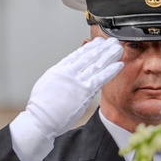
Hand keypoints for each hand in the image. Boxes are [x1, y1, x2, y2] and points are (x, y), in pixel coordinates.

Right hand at [10, 37, 123, 160]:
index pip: (77, 55)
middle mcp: (68, 72)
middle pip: (89, 56)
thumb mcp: (47, 85)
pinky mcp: (84, 91)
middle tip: (112, 41)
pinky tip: (119, 64)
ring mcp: (77, 81)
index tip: (98, 42)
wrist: (41, 119)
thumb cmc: (42, 107)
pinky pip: (100, 78)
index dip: (89, 47)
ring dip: (109, 56)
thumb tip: (65, 74)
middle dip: (102, 48)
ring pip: (96, 65)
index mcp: (59, 69)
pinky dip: (110, 71)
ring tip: (117, 49)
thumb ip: (59, 77)